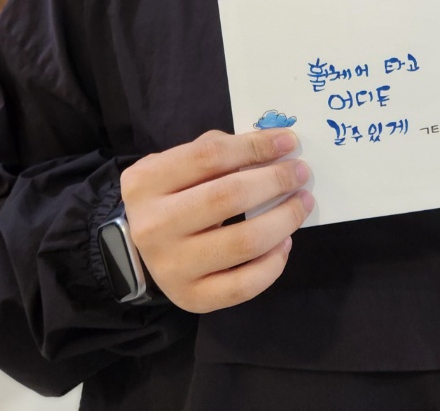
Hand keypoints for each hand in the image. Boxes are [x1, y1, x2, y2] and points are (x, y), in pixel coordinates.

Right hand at [119, 129, 313, 313]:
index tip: (288, 141)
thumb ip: (217, 150)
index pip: (210, 155)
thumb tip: (273, 146)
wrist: (138, 251)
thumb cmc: (169, 198)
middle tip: (301, 173)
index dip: (255, 146)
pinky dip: (274, 263)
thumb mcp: (177, 165)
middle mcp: (154, 226)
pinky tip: (284, 242)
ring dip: (284, 219)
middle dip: (275, 181)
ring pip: (244, 242)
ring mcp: (171, 268)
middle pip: (229, 197)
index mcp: (146, 183)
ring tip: (301, 203)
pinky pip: (245, 285)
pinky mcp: (192, 298)